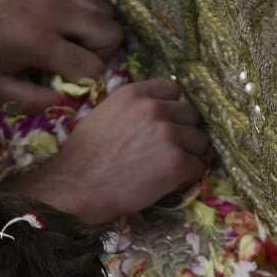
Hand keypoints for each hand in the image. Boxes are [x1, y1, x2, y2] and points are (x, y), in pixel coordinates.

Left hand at [0, 0, 123, 110]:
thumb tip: (63, 104)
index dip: (92, 83)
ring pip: (105, 9)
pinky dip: (86, 13)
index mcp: (40, 42)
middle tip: (82, 64)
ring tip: (76, 44)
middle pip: (113, 33)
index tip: (78, 88)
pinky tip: (64, 26)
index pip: (93, 66)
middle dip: (104, 54)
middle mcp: (56, 12)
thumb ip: (30, 97)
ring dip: (98, 31)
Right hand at [12, 79, 209, 222]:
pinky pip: (198, 166)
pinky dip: (189, 175)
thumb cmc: (81, 158)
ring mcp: (169, 134)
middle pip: (191, 114)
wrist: (76, 188)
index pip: (173, 89)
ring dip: (189, 154)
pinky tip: (171, 182)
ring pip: (200, 140)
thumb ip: (131, 109)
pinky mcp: (177, 162)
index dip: (172, 108)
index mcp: (134, 94)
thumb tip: (153, 114)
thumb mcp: (103, 115)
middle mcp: (155, 108)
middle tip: (167, 150)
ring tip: (169, 168)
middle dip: (183, 132)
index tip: (165, 124)